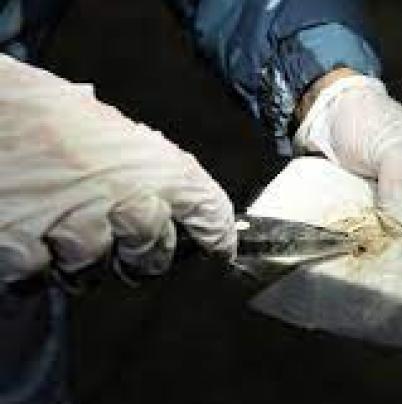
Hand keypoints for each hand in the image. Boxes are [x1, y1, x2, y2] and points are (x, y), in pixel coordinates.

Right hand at [0, 55, 236, 281]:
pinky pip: (38, 277)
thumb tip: (156, 185)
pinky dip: (31, 265)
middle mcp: (123, 197)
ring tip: (57, 228)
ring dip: (80, 261)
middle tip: (128, 249)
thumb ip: (136, 159)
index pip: (207, 210)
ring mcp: (75, 226)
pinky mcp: (24, 248)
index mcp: (151, 161)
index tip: (219, 249)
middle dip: (143, 257)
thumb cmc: (33, 104)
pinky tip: (22, 235)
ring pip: (93, 271)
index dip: (216, 235)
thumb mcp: (100, 121)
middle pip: (153, 254)